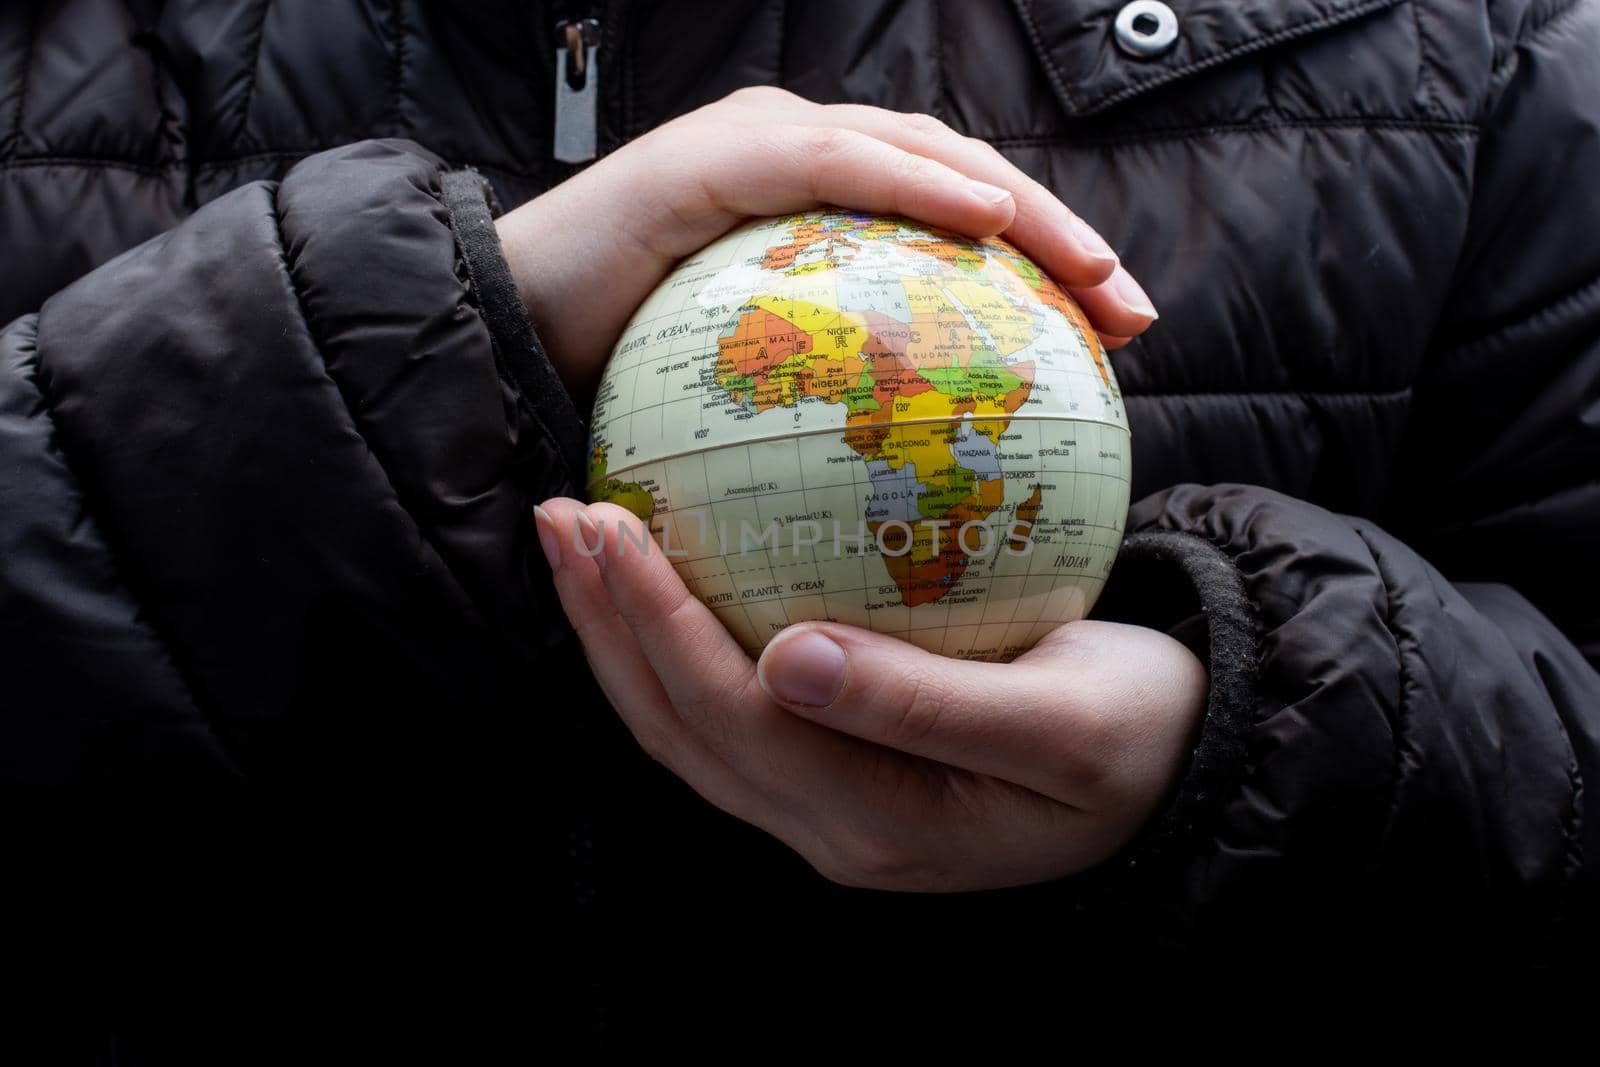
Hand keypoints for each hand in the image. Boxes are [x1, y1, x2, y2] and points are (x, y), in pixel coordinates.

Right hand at [496, 86, 1158, 400]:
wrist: (502, 353)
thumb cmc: (623, 396)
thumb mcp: (763, 419)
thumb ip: (839, 423)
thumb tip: (930, 492)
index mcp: (817, 225)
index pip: (952, 232)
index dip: (1042, 274)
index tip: (1115, 342)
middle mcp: (799, 166)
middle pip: (957, 184)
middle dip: (1054, 241)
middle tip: (1126, 311)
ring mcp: (760, 149)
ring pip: (916, 155)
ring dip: (1013, 206)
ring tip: (1087, 270)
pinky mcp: (714, 160)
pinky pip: (833, 166)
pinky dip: (912, 185)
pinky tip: (985, 223)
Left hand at [534, 499, 1207, 891]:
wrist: (1181, 763)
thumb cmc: (1144, 734)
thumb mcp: (1068, 720)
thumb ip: (930, 705)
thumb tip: (787, 657)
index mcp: (876, 825)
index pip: (732, 721)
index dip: (658, 629)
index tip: (612, 525)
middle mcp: (831, 829)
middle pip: (680, 730)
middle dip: (606, 627)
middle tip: (561, 516)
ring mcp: (829, 806)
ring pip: (691, 725)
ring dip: (624, 634)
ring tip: (583, 536)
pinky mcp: (839, 769)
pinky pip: (734, 705)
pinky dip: (681, 636)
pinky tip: (666, 565)